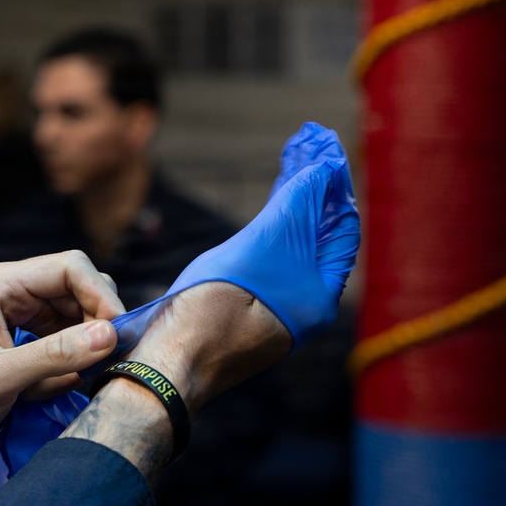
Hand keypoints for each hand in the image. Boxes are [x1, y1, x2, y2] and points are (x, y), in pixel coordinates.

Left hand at [0, 250, 125, 458]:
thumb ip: (55, 355)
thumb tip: (110, 334)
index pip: (70, 268)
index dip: (100, 296)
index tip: (117, 334)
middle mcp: (12, 291)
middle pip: (78, 289)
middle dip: (95, 323)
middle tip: (106, 359)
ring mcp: (19, 315)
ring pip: (77, 317)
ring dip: (82, 348)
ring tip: (70, 379)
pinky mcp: (25, 340)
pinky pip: (66, 341)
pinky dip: (69, 365)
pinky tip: (51, 388)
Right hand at [61, 123, 359, 479]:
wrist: (165, 365)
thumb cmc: (210, 313)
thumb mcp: (260, 251)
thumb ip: (296, 210)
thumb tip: (325, 170)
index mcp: (317, 297)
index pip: (339, 229)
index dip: (334, 185)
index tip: (327, 146)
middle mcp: (302, 304)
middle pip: (317, 233)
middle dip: (315, 185)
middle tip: (312, 140)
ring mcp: (272, 306)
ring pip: (293, 241)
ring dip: (295, 197)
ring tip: (297, 155)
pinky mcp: (242, 305)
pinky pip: (270, 254)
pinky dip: (273, 221)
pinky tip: (273, 200)